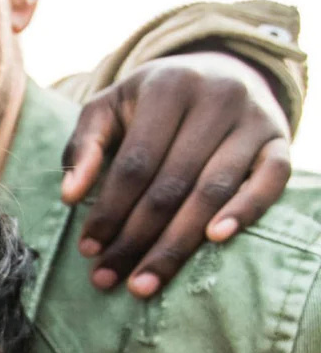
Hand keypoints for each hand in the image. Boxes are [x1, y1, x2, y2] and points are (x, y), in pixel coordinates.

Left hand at [62, 52, 292, 297]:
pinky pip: (269, 182)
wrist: (220, 70)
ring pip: (213, 191)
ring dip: (178, 243)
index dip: (109, 210)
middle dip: (136, 238)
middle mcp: (217, 98)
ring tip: (144, 282)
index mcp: (168, 87)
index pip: (135, 163)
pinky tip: (214, 241)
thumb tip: (70, 196)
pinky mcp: (281, 141)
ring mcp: (254, 120)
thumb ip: (84, 146)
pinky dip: (245, 212)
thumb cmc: (152, 100)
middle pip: (171, 184)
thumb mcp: (110, 107)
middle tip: (108, 279)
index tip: (88, 250)